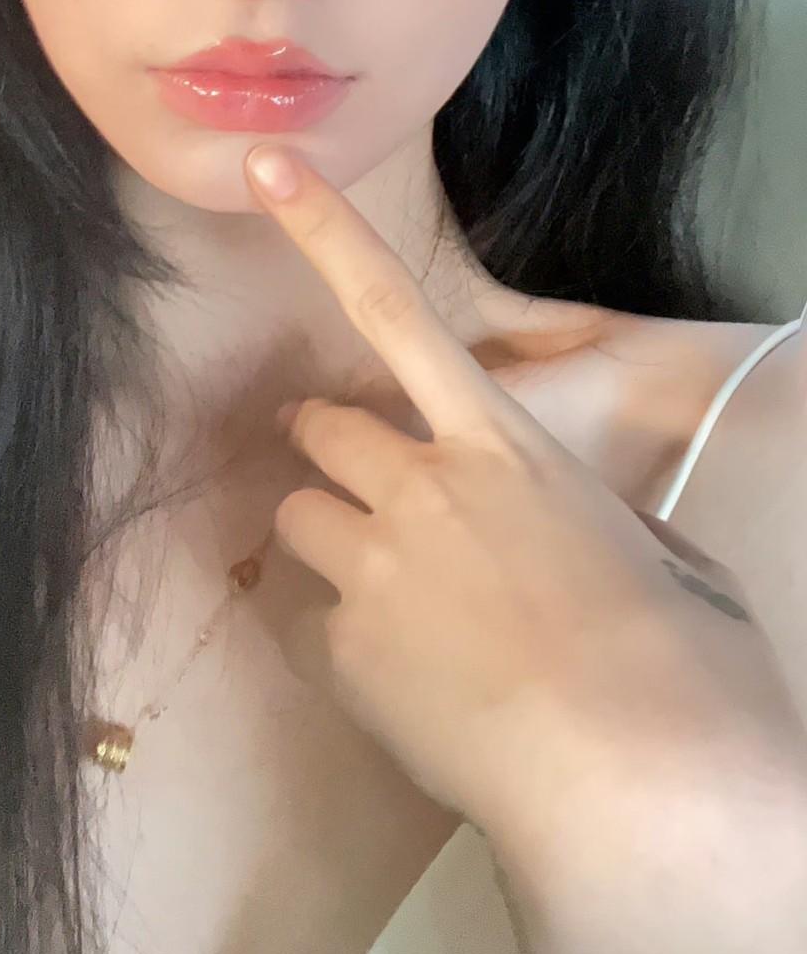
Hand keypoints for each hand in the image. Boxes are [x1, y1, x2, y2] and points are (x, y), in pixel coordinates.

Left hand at [242, 143, 806, 882]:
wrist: (637, 786)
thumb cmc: (686, 669)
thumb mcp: (668, 561)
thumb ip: (596, 521)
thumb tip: (582, 535)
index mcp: (508, 446)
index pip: (396, 312)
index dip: (323, 231)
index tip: (268, 168)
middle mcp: (423, 487)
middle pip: (321, 432)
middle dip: (326, 447)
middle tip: (350, 476)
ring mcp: (373, 571)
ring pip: (299, 521)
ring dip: (331, 543)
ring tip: (395, 602)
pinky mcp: (343, 656)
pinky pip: (308, 625)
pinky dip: (339, 641)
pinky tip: (405, 684)